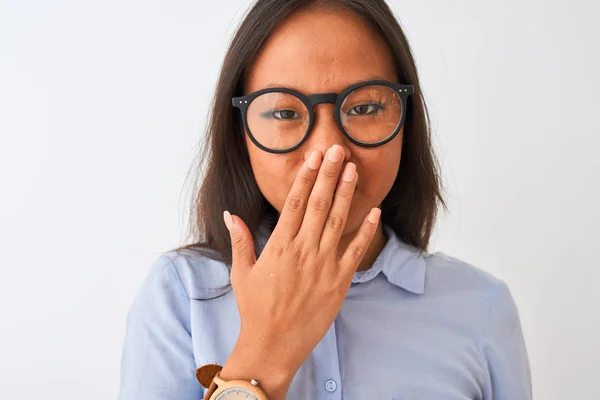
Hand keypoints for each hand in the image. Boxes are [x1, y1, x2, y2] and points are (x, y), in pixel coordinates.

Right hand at [223, 144, 380, 375]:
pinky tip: (374, 211)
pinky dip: (366, 230)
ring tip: (352, 169)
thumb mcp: (242, 273)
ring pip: (337, 220)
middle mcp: (303, 250)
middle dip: (328, 174)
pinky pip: (355, 250)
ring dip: (345, 193)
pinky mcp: (339, 281)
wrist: (274, 345)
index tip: (312, 157)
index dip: (304, 176)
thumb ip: (241, 241)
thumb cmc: (255, 310)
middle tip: (336, 149)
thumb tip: (230, 214)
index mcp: (279, 246)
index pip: (294, 202)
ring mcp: (324, 265)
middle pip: (318, 204)